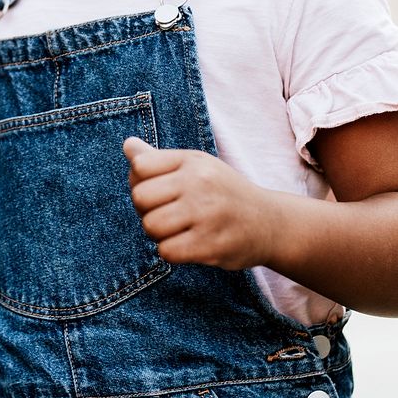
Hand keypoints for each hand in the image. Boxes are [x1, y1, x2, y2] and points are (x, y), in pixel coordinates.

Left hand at [124, 138, 275, 269]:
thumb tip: (128, 145)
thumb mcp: (196, 166)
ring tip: (178, 230)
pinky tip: (188, 244)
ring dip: (159, 234)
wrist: (270, 223)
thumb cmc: (223, 192)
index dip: (140, 183)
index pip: (140, 167)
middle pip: (140, 198)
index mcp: (193, 161)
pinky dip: (172, 252)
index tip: (158, 191)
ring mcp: (206, 214)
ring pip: (151, 226)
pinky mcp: (211, 244)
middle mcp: (200, 183)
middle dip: (147, 211)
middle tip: (167, 215)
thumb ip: (159, 160)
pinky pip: (167, 251)